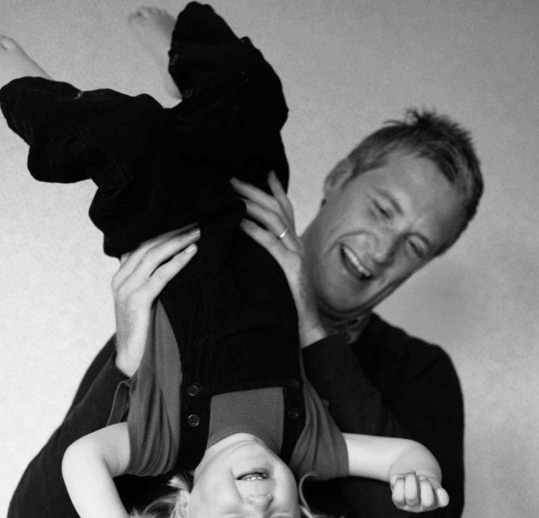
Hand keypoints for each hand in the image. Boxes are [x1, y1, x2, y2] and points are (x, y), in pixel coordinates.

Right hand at [111, 225, 199, 375]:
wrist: (133, 363)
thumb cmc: (146, 334)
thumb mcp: (148, 304)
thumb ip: (154, 285)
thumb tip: (179, 268)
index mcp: (121, 277)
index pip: (141, 245)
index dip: (162, 231)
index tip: (185, 221)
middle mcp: (120, 279)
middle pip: (147, 245)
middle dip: (173, 230)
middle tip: (196, 220)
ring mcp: (126, 289)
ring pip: (153, 255)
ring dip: (178, 241)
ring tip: (199, 232)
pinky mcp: (137, 301)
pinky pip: (160, 275)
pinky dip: (178, 261)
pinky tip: (193, 252)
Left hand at [234, 173, 326, 343]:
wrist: (307, 326)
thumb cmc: (289, 303)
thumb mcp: (279, 273)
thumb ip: (270, 256)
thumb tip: (247, 244)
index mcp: (294, 244)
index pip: (286, 209)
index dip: (276, 188)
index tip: (264, 170)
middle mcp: (297, 244)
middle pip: (277, 207)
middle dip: (254, 190)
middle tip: (233, 178)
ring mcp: (296, 254)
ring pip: (274, 220)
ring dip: (251, 204)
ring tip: (232, 195)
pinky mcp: (291, 267)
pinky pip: (270, 243)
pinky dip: (254, 230)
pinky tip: (240, 222)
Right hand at [389, 472, 449, 512]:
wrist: (420, 479)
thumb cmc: (407, 480)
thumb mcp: (399, 478)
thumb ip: (396, 479)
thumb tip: (398, 478)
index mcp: (402, 503)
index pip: (398, 498)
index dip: (399, 484)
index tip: (401, 475)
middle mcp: (414, 507)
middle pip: (411, 498)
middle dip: (411, 480)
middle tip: (411, 472)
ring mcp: (427, 505)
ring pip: (428, 502)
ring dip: (425, 486)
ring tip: (422, 477)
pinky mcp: (439, 501)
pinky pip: (444, 501)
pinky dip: (441, 493)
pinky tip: (436, 486)